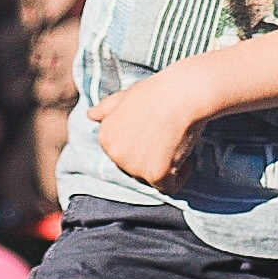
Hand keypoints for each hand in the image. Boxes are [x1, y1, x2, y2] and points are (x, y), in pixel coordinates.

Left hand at [87, 73, 210, 191]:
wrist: (184, 93)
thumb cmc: (159, 91)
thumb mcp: (127, 95)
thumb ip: (108, 109)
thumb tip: (90, 114)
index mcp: (105, 137)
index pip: (124, 153)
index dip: (143, 145)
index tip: (158, 132)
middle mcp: (115, 154)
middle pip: (136, 169)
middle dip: (153, 157)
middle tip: (169, 137)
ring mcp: (134, 167)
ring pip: (153, 179)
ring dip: (167, 166)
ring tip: (177, 143)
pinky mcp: (155, 175)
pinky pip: (170, 187)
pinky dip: (181, 175)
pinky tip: (187, 157)